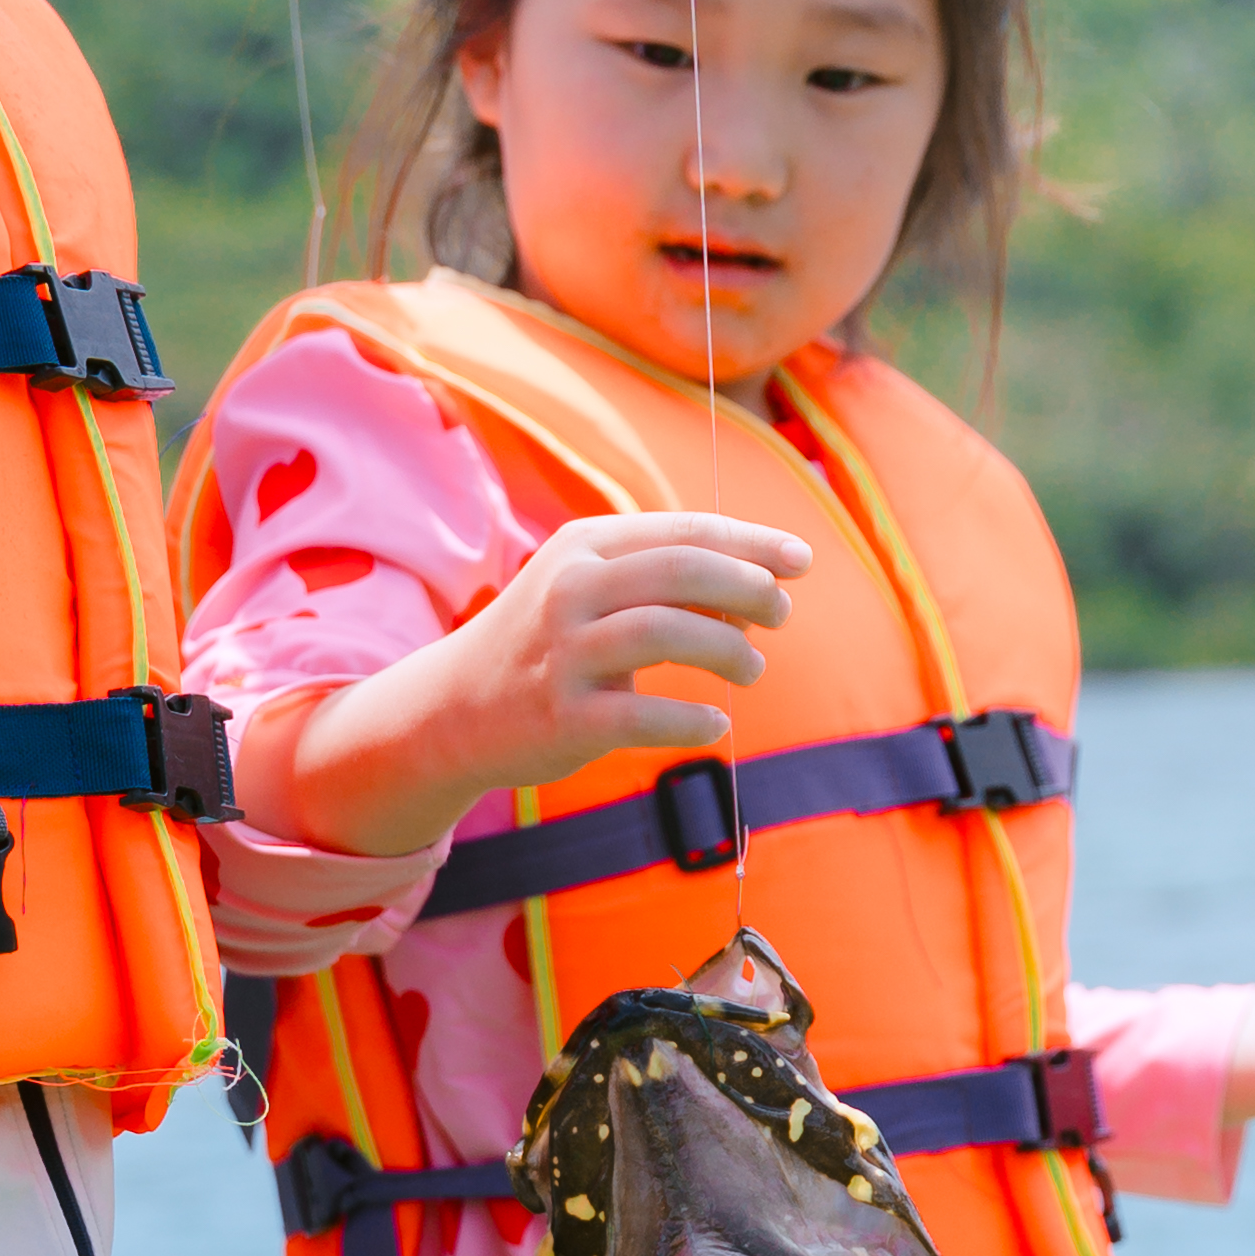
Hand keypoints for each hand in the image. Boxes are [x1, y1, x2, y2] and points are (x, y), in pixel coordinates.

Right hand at [238, 510, 801, 857]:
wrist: (453, 710)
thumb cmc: (546, 645)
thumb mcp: (591, 592)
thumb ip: (664, 584)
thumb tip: (758, 591)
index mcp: (584, 546)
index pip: (684, 531)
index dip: (752, 543)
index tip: (802, 560)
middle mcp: (570, 590)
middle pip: (682, 571)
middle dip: (748, 588)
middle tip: (781, 615)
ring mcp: (565, 653)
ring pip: (668, 632)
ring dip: (728, 650)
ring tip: (752, 669)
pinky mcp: (564, 717)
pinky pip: (645, 714)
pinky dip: (692, 719)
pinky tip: (714, 723)